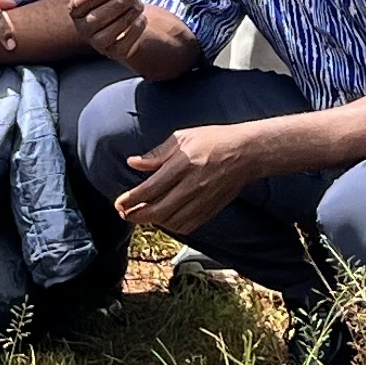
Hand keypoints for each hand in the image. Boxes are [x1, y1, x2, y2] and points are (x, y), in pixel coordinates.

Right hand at [64, 0, 157, 64]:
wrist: (127, 24)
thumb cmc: (114, 2)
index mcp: (77, 11)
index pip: (79, 4)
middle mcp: (83, 29)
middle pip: (96, 19)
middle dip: (117, 3)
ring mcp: (98, 44)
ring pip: (113, 29)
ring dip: (130, 13)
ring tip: (140, 3)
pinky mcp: (114, 53)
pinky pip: (126, 39)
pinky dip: (136, 26)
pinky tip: (140, 17)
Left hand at [114, 123, 265, 238]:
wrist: (246, 153)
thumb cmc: (214, 140)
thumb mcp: (183, 137)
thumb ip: (156, 154)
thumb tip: (133, 162)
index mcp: (183, 165)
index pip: (150, 189)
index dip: (131, 199)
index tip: (119, 203)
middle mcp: (192, 186)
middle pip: (158, 211)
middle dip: (137, 216)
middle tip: (124, 214)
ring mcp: (203, 200)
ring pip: (171, 222)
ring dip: (153, 222)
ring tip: (141, 215)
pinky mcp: (211, 209)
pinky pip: (187, 226)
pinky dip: (171, 226)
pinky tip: (163, 219)